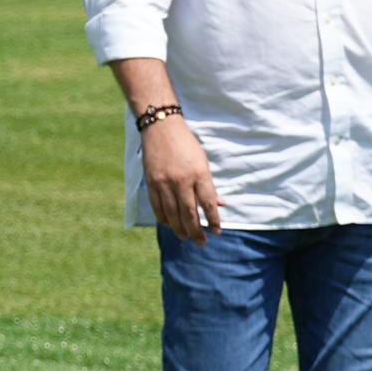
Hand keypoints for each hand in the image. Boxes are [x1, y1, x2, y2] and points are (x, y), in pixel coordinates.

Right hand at [142, 117, 222, 240]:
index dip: (214, 220)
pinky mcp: (152, 183)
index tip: (217, 231)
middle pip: (190, 214)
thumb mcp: (203, 161)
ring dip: (180, 229)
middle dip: (197, 231)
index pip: (208, 204)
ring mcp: (165, 183)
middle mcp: (182, 181)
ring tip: (186, 238)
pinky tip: (170, 225)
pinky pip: (158, 207)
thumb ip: (209, 184)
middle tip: (201, 242)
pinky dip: (164, 219)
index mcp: (199, 174)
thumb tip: (219, 204)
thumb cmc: (186, 143)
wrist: (161, 128)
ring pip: (173, 214)